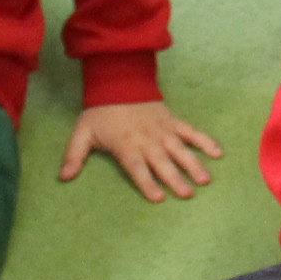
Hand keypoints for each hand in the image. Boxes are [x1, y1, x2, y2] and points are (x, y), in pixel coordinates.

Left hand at [59, 99, 224, 200]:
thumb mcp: (82, 133)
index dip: (147, 183)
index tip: (158, 198)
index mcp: (126, 145)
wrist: (119, 81)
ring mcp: (163, 130)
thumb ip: (74, 156)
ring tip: (205, 179)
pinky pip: (191, 131)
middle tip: (188, 194)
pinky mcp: (172, 121)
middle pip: (163, 162)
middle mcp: (147, 139)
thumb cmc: (101, 112)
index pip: (137, 168)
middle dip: (175, 178)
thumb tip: (63, 178)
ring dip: (193, 164)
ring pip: (180, 149)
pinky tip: (217, 153)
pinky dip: (205, 141)